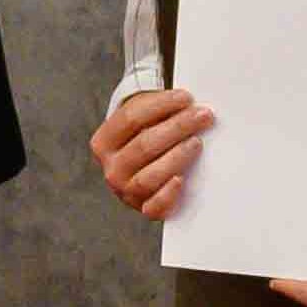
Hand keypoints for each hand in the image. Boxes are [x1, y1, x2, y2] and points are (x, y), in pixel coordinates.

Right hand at [90, 87, 210, 221]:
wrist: (142, 166)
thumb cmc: (148, 136)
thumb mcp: (143, 119)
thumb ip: (159, 109)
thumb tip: (189, 104)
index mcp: (104, 142)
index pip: (131, 118)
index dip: (161, 105)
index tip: (186, 97)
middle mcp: (111, 168)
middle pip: (144, 145)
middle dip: (178, 127)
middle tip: (203, 116)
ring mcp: (125, 190)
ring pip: (149, 176)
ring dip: (177, 157)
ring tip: (196, 142)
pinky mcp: (144, 208)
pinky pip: (154, 207)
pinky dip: (168, 195)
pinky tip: (181, 180)